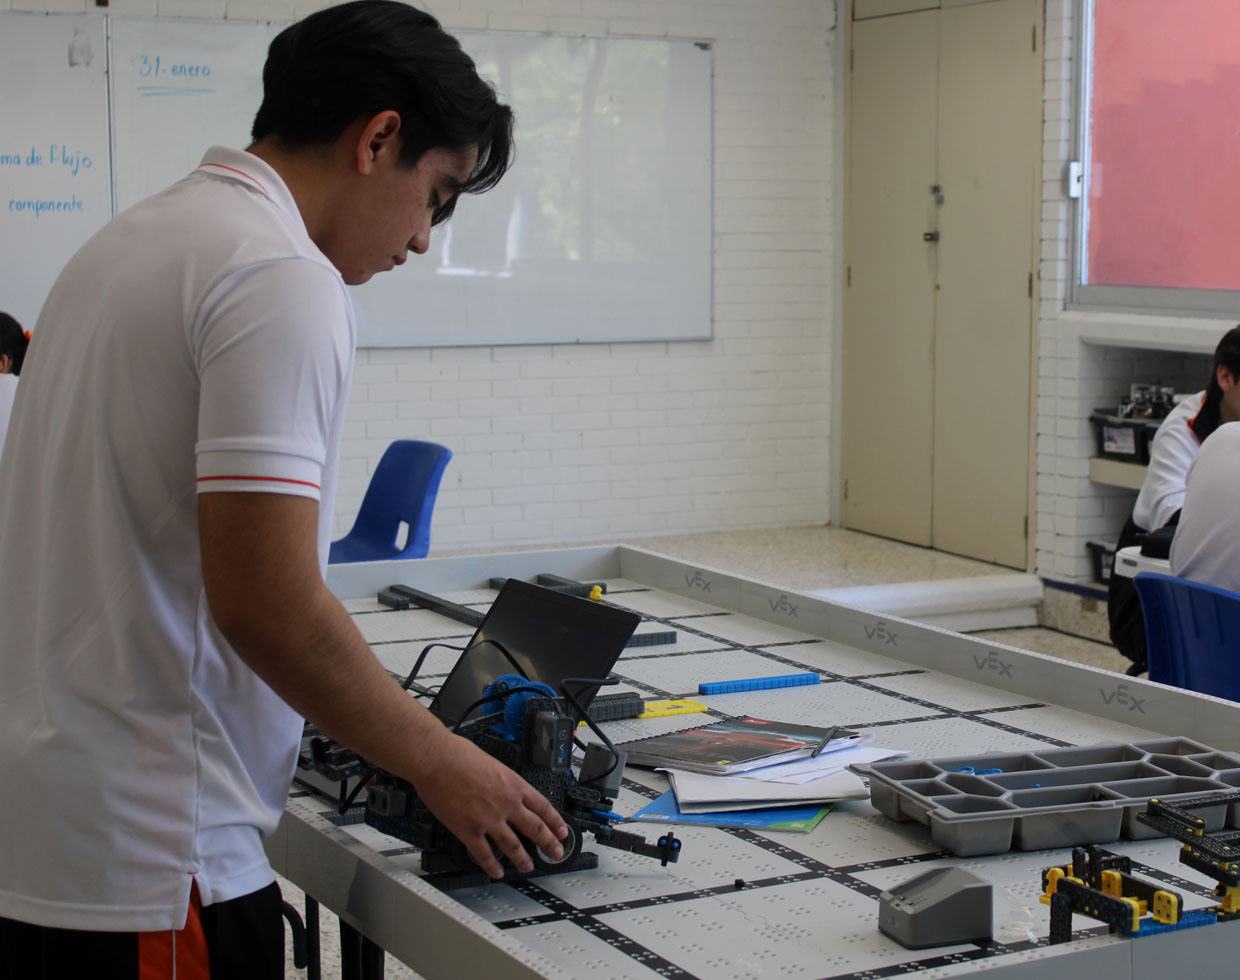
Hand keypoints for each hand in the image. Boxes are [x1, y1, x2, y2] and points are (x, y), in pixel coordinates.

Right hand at [413, 731, 567, 878]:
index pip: (543, 807)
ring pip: (513, 845)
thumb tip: (502, 785)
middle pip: (535, 828)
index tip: (562, 831)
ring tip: (529, 866)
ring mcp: (488, 819)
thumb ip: (501, 779)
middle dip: (549, 843)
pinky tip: (497, 872)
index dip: (555, 822)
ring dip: (523, 858)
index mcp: (513, 784)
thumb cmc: (458, 754)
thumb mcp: (492, 762)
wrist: (436, 759)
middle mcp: (506, 803)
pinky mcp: (468, 830)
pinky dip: (492, 865)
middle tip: (556, 853)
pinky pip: (484, 853)